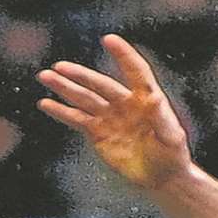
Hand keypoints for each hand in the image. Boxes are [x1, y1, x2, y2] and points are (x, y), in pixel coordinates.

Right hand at [36, 34, 193, 190]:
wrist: (162, 177)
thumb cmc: (173, 155)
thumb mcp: (172, 137)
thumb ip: (162, 118)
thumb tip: (154, 97)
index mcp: (146, 98)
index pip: (135, 71)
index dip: (124, 55)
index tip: (109, 39)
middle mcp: (125, 103)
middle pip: (100, 84)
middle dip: (79, 75)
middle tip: (59, 66)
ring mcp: (110, 116)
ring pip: (84, 98)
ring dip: (65, 88)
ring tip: (46, 76)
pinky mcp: (98, 133)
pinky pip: (77, 119)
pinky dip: (61, 112)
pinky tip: (45, 103)